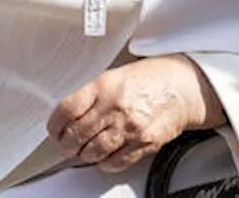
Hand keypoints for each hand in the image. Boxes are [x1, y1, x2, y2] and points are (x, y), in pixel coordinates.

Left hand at [46, 55, 219, 172]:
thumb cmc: (151, 78)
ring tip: (82, 151)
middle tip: (66, 143)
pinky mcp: (145, 143)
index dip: (55, 124)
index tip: (54, 129)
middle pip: (78, 134)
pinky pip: (116, 162)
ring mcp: (130, 127)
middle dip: (67, 143)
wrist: (183, 86)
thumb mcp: (115, 74)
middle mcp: (115, 106)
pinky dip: (104, 163)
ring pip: (94, 152)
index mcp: (104, 85)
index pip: (67, 110)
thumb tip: (69, 112)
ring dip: (84, 155)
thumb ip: (92, 93)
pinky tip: (103, 156)